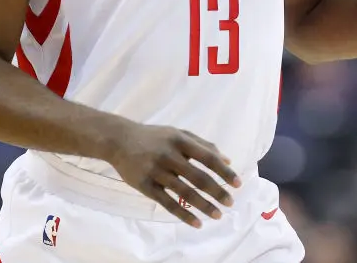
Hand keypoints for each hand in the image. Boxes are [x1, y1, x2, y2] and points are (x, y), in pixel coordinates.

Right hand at [108, 121, 241, 227]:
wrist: (119, 140)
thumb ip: (202, 145)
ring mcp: (155, 171)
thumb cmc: (154, 137)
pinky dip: (183, 214)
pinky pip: (167, 203)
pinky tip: (197, 223)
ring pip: (184, 192)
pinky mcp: (144, 185)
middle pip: (198, 177)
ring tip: (217, 215)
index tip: (237, 184)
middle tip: (230, 203)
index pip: (207, 157)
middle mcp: (168, 155)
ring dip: (203, 206)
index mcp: (180, 140)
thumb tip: (227, 160)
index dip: (224, 171)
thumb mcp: (178, 133)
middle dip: (217, 191)